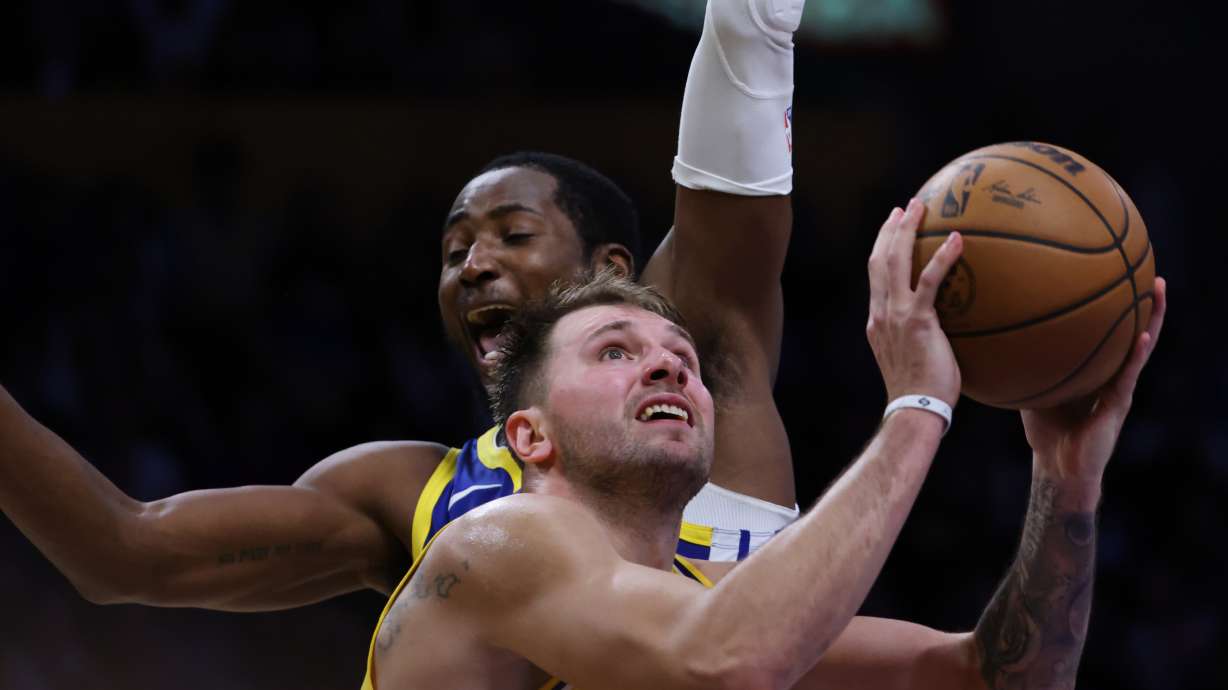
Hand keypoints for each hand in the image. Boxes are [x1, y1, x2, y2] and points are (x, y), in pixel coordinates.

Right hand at [865, 199, 963, 407]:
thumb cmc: (921, 393)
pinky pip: (929, 281)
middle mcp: (881, 313)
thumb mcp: (912, 359)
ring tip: (920, 208)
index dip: (881, 248)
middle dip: (890, 230)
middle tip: (905, 207)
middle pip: (879, 260)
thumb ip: (919, 337)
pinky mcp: (918, 321)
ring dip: (906, 230)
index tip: (892, 228)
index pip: (875, 276)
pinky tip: (957, 240)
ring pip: (894, 262)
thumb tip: (946, 329)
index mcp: (877, 321)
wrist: (913, 409)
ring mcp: (896, 315)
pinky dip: (942, 257)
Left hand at [1022, 277, 1167, 481]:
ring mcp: (1119, 387)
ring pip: (1141, 347)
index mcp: (1096, 369)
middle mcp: (1112, 373)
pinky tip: (1142, 338)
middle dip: (1143, 301)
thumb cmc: (1045, 428)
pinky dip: (1135, 356)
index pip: (1109, 331)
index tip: (1118, 272)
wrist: (1059, 465)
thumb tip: (996, 335)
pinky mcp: (1119, 404)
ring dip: (1153, 319)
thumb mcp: (1033, 387)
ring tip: (1158, 290)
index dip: (1117, 305)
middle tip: (1148, 269)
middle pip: (1132, 330)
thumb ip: (1024, 364)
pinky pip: (1128, 375)